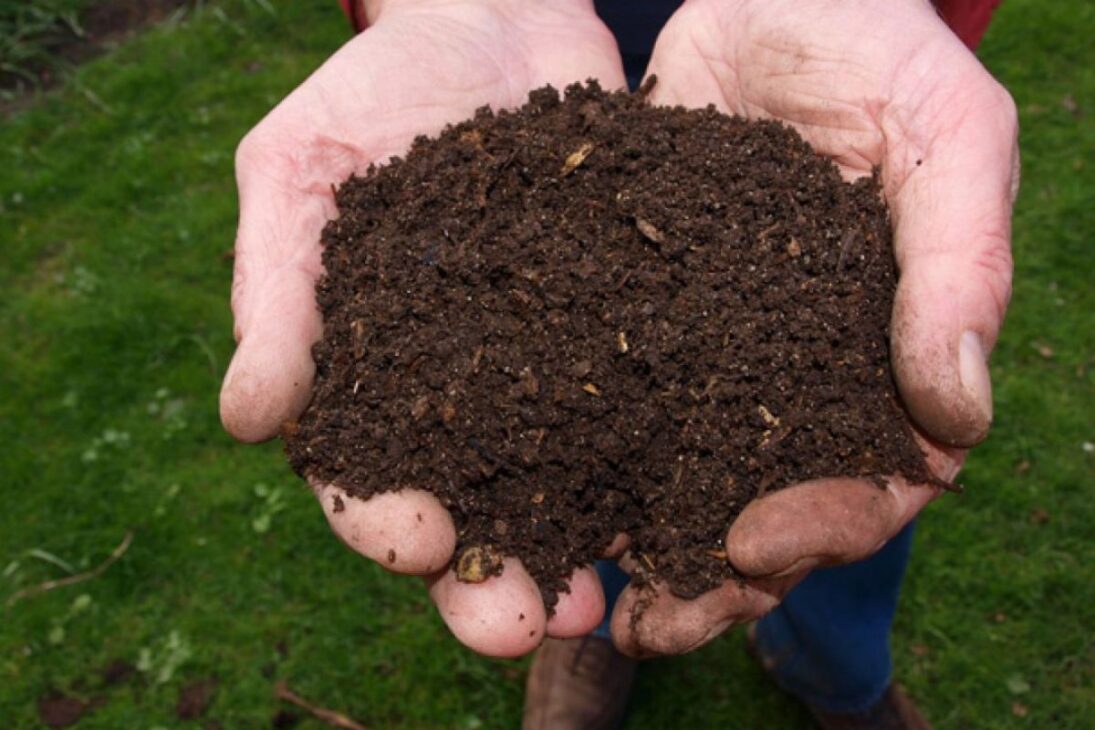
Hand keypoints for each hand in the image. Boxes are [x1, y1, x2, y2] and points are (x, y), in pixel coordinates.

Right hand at [220, 0, 624, 656]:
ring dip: (575, 553)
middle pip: (470, 510)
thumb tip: (247, 421)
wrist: (495, 18)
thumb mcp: (300, 171)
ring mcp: (546, 370)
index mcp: (371, 374)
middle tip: (520, 626)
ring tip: (604, 605)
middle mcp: (461, 394)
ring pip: (559, 487)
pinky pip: (641, 412)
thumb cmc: (377, 90)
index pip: (363, 475)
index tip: (419, 542)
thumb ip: (274, 291)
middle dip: (488, 579)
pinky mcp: (620, 335)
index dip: (383, 520)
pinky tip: (680, 509)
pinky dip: (656, 466)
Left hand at [607, 0, 1018, 656]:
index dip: (827, 525)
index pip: (876, 477)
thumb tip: (958, 417)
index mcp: (883, 351)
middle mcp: (794, 370)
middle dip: (717, 575)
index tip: (753, 543)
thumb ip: (960, 265)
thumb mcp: (944, 131)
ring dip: (639, 546)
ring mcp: (712, 351)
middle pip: (768, 506)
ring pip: (682, 475)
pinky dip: (575, 459)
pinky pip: (606, 403)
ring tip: (581, 598)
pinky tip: (531, 499)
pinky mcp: (634, 316)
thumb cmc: (871, 45)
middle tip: (652, 623)